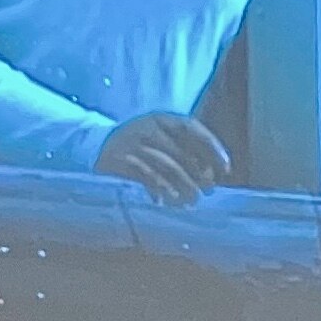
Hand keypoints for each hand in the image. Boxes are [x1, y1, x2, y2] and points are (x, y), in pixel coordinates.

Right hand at [96, 111, 228, 205]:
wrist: (94, 148)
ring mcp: (132, 143)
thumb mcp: (160, 141)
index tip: (225, 169)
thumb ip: (184, 152)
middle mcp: (147, 127)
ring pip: (166, 164)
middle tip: (208, 190)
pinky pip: (145, 175)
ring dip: (183, 185)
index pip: (191, 128)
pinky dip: (161, 188)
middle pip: (181, 151)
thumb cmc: (138, 148)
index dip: (212, 148)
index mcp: (160, 119)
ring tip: (192, 200)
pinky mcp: (120, 160)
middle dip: (198, 174)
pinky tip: (169, 199)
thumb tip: (211, 176)